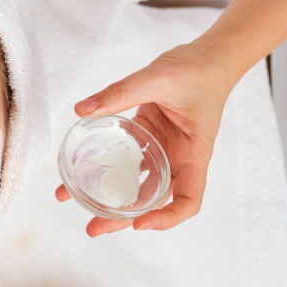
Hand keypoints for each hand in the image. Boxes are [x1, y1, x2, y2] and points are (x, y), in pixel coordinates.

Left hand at [56, 36, 245, 235]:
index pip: (189, 200)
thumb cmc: (198, 70)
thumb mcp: (159, 77)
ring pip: (137, 185)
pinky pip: (126, 162)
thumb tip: (83, 108)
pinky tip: (80, 172)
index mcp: (194, 154)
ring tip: (78, 206)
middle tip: (93, 228)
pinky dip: (106, 170)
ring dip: (110, 199)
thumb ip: (121, 92)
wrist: (209, 58)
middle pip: (155, 201)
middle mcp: (178, 159)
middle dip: (124, 219)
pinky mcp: (148, 140)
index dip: (167, 218)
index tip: (139, 223)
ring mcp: (162, 152)